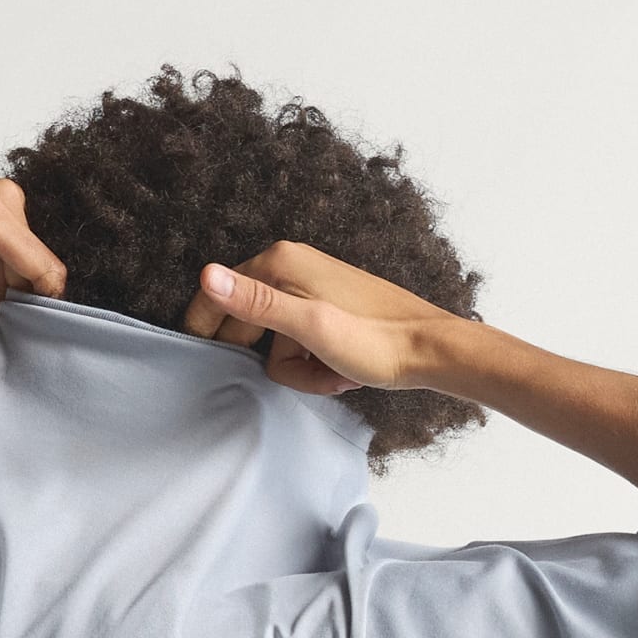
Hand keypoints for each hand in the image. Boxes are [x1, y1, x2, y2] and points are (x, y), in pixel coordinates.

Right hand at [183, 241, 461, 395]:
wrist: (430, 350)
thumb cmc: (374, 340)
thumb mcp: (308, 326)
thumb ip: (255, 303)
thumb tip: (207, 275)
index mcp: (281, 263)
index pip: (217, 293)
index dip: (209, 330)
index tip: (207, 359)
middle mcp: (292, 267)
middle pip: (249, 324)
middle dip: (276, 359)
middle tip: (309, 372)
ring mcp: (311, 289)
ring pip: (277, 342)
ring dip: (301, 368)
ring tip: (333, 374)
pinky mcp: (326, 309)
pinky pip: (300, 343)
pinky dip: (315, 364)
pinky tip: (339, 371)